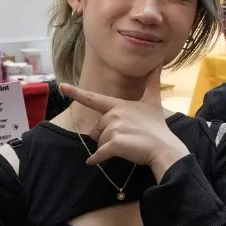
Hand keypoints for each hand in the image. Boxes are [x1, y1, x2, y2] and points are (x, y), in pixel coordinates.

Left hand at [62, 85, 188, 175]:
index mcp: (119, 105)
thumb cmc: (158, 126)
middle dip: (105, 135)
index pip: (94, 99)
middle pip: (97, 127)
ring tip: (126, 145)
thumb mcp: (154, 102)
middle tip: (125, 137)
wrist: (164, 148)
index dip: (76, 92)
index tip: (61, 86)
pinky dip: (97, 159)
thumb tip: (157, 63)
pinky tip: (94, 162)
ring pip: (99, 141)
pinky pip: (99, 153)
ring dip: (107, 146)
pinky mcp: (115, 144)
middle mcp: (114, 115)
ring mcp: (114, 129)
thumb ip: (152, 82)